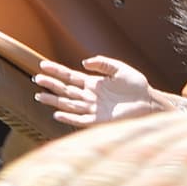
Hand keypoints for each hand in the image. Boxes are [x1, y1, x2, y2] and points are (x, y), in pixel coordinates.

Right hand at [33, 55, 156, 126]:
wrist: (150, 102)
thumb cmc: (136, 85)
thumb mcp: (119, 68)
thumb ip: (102, 63)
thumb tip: (83, 63)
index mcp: (93, 83)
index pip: (70, 76)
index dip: (56, 71)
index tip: (42, 65)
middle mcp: (90, 96)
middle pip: (66, 90)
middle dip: (51, 84)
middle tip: (36, 79)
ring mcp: (93, 109)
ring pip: (69, 104)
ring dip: (54, 101)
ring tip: (39, 96)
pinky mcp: (99, 121)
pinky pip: (80, 120)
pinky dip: (68, 118)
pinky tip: (57, 114)